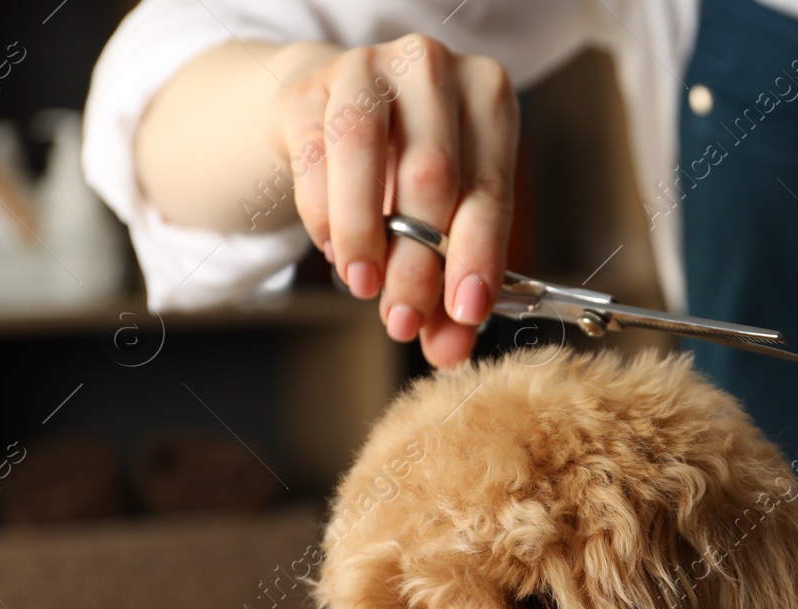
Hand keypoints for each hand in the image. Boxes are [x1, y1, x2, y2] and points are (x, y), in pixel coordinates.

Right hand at [266, 35, 518, 366]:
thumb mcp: (447, 218)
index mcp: (488, 98)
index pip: (489, 190)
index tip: (465, 311)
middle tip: (404, 319)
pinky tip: (335, 251)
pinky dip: (323, 216)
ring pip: (363, 151)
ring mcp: (367, 69)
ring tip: (363, 286)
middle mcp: (433, 70)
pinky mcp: (308, 86)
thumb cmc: (409, 169)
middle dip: (416, 262)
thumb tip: (449, 350)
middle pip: (431, 176)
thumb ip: (452, 284)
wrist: (341, 111)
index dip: (478, 256)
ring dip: (363, 233)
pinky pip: (312, 155)